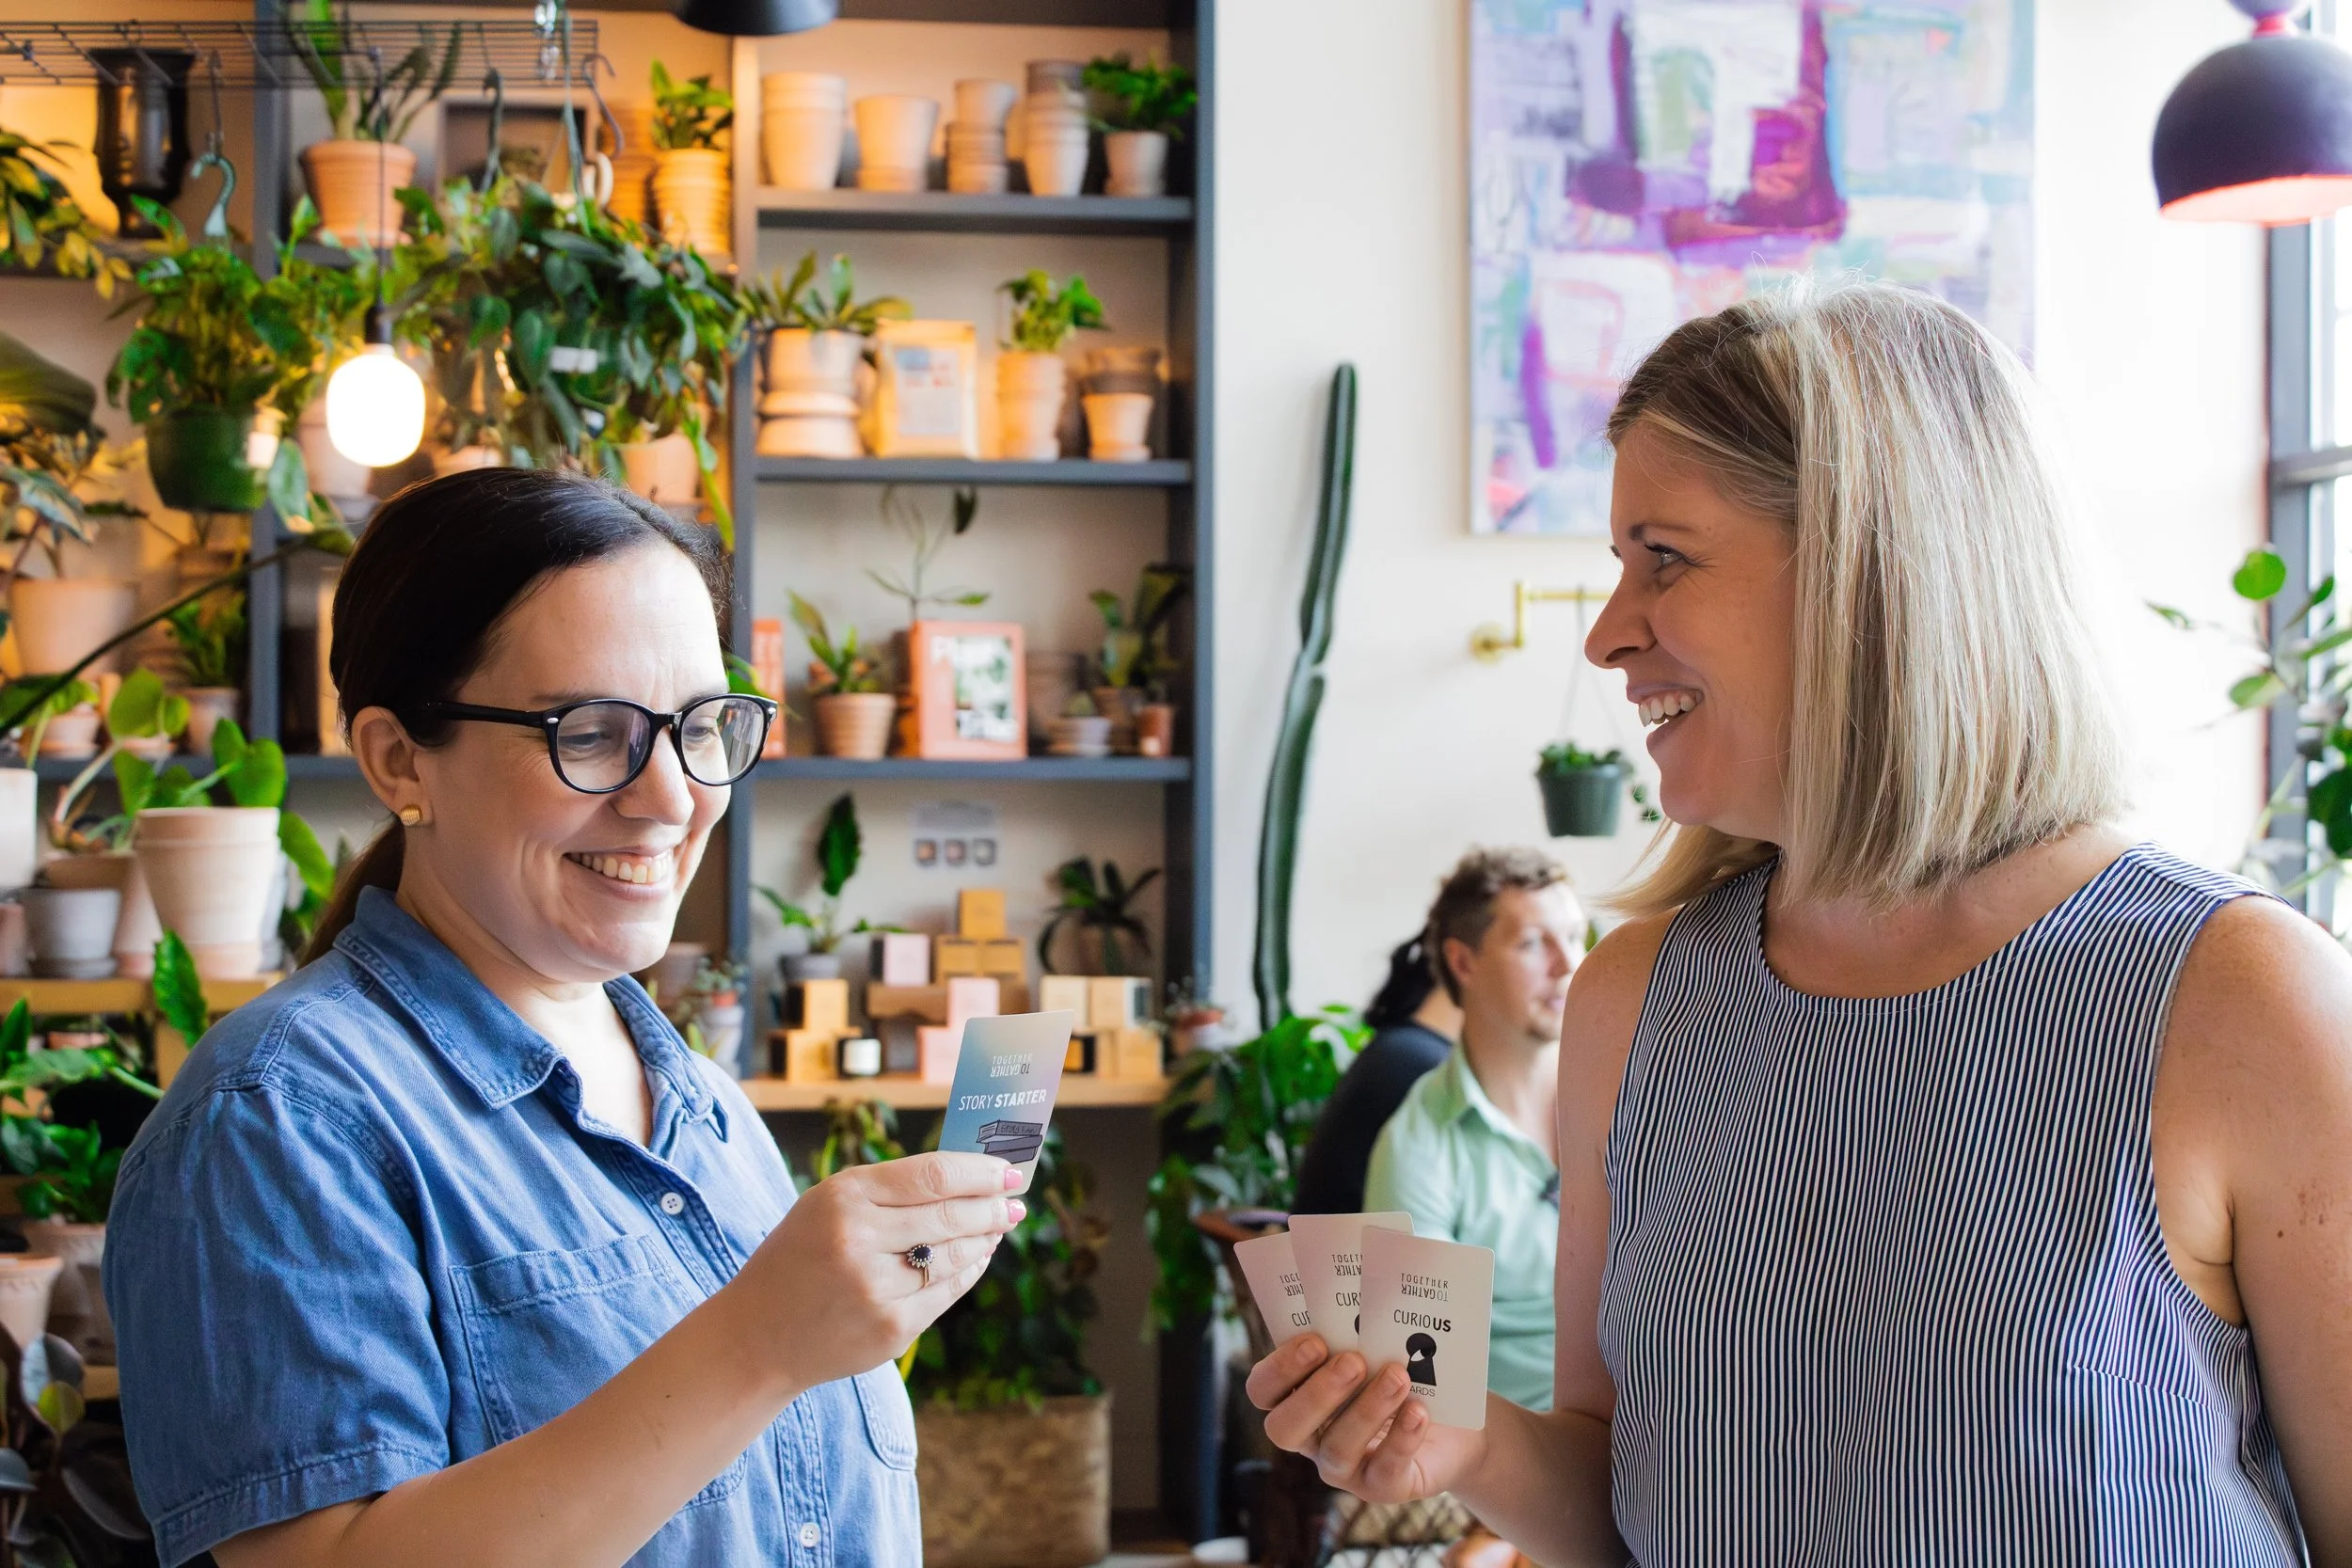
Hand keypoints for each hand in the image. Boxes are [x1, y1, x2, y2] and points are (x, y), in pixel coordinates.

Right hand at [728, 1151, 1021, 1388]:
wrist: (758, 1335)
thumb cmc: (800, 1257)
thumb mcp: (828, 1205)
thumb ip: (890, 1189)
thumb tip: (969, 1177)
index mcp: (844, 1196)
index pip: (933, 1174)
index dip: (980, 1171)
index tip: (1007, 1171)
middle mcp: (859, 1239)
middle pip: (951, 1213)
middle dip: (992, 1205)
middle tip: (1015, 1200)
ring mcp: (876, 1287)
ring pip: (955, 1254)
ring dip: (986, 1237)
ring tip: (999, 1225)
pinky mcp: (891, 1327)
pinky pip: (947, 1291)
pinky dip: (969, 1271)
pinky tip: (977, 1257)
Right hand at [1246, 1334, 1488, 1503]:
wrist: (1455, 1425)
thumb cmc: (1404, 1372)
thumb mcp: (1379, 1346)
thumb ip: (1361, 1323)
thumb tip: (1369, 1269)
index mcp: (1297, 1394)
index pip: (1262, 1390)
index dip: (1280, 1369)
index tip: (1315, 1340)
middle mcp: (1311, 1435)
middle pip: (1286, 1427)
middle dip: (1318, 1393)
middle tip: (1354, 1360)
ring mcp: (1344, 1467)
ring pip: (1336, 1450)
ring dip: (1366, 1410)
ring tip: (1397, 1376)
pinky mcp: (1381, 1486)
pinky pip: (1384, 1471)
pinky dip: (1401, 1438)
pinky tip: (1418, 1411)